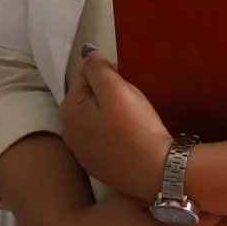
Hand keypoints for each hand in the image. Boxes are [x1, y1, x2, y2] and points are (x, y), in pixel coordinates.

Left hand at [61, 46, 169, 200]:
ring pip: (98, 119)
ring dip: (113, 113)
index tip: (129, 84)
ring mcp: (83, 154)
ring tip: (136, 118)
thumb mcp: (117, 90)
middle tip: (135, 101)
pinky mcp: (100, 168)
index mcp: (68, 112)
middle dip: (110, 94)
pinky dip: (116, 134)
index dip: (109, 75)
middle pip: (90, 99)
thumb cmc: (136, 128)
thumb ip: (97, 67)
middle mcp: (69, 134)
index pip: (86, 77)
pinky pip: (105, 139)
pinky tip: (132, 138)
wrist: (157, 173)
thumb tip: (85, 52)